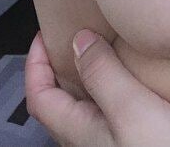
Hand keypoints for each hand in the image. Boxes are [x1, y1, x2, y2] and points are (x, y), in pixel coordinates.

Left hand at [25, 29, 169, 146]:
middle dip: (60, 67)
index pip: (39, 96)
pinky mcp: (130, 142)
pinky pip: (109, 111)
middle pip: (59, 101)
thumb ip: (103, 74)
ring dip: (88, 76)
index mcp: (78, 131)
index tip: (45, 34)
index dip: (35, 64)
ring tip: (106, 50)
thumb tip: (78, 40)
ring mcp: (108, 142)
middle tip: (75, 37)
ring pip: (85, 106)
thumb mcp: (130, 107)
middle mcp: (87, 139)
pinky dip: (111, 88)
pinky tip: (134, 80)